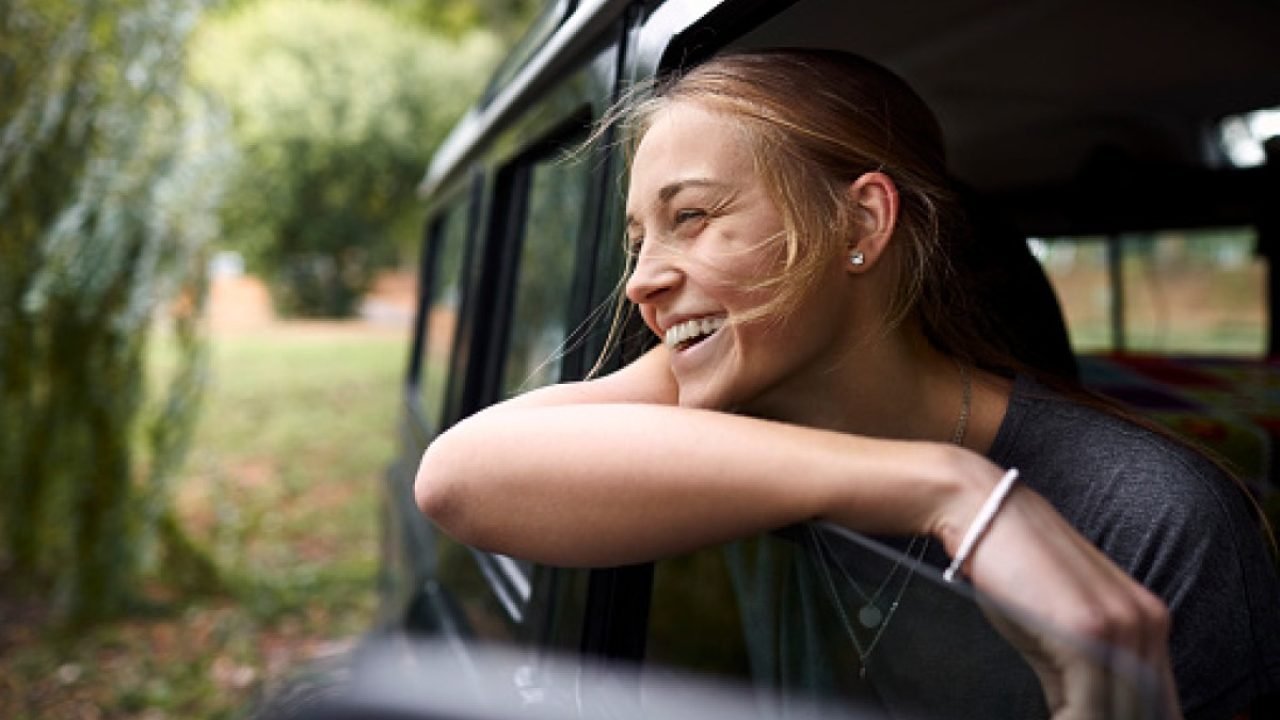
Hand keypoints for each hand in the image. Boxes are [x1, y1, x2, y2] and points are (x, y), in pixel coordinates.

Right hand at [951, 482, 1180, 718]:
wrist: (984, 510)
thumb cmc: (1011, 562)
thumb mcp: (1061, 623)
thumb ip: (1088, 670)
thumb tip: (1085, 715)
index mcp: (1148, 619)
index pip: (1155, 702)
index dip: (1127, 719)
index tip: (1090, 718)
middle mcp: (1146, 622)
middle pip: (1143, 710)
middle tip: (1068, 719)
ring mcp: (1120, 626)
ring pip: (1119, 716)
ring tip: (1057, 719)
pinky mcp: (1088, 632)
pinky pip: (1089, 710)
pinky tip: (1052, 719)